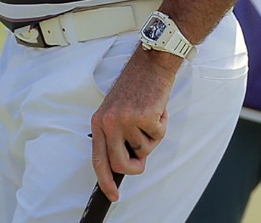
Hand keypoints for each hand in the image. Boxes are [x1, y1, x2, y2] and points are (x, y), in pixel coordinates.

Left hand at [89, 47, 178, 201]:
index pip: (98, 159)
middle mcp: (109, 122)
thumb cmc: (134, 87)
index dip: (104, 180)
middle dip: (135, 166)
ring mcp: (126, 120)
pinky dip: (161, 126)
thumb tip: (129, 162)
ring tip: (148, 116)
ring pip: (144, 150)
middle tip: (142, 158)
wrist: (150, 64)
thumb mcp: (116, 111)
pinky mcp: (145, 117)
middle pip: (121, 164)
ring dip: (151, 137)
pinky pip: (158, 137)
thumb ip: (117, 137)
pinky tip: (157, 109)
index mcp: (99, 122)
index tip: (111, 195)